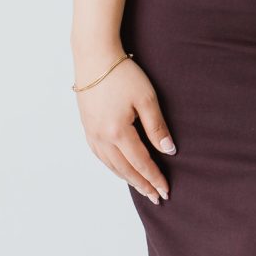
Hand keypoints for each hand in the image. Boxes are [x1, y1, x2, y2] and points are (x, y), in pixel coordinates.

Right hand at [75, 52, 175, 202]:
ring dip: (127, 178)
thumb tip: (169, 151)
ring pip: (111, 165)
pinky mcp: (87, 127)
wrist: (94, 57)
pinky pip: (100, 156)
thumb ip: (157, 127)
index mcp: (118, 132)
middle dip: (142, 184)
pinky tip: (119, 169)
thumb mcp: (147, 99)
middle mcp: (102, 138)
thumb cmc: (123, 74)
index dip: (155, 178)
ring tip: (141, 187)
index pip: (141, 163)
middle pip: (125, 169)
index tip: (166, 191)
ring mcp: (91, 133)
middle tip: (156, 198)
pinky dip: (112, 167)